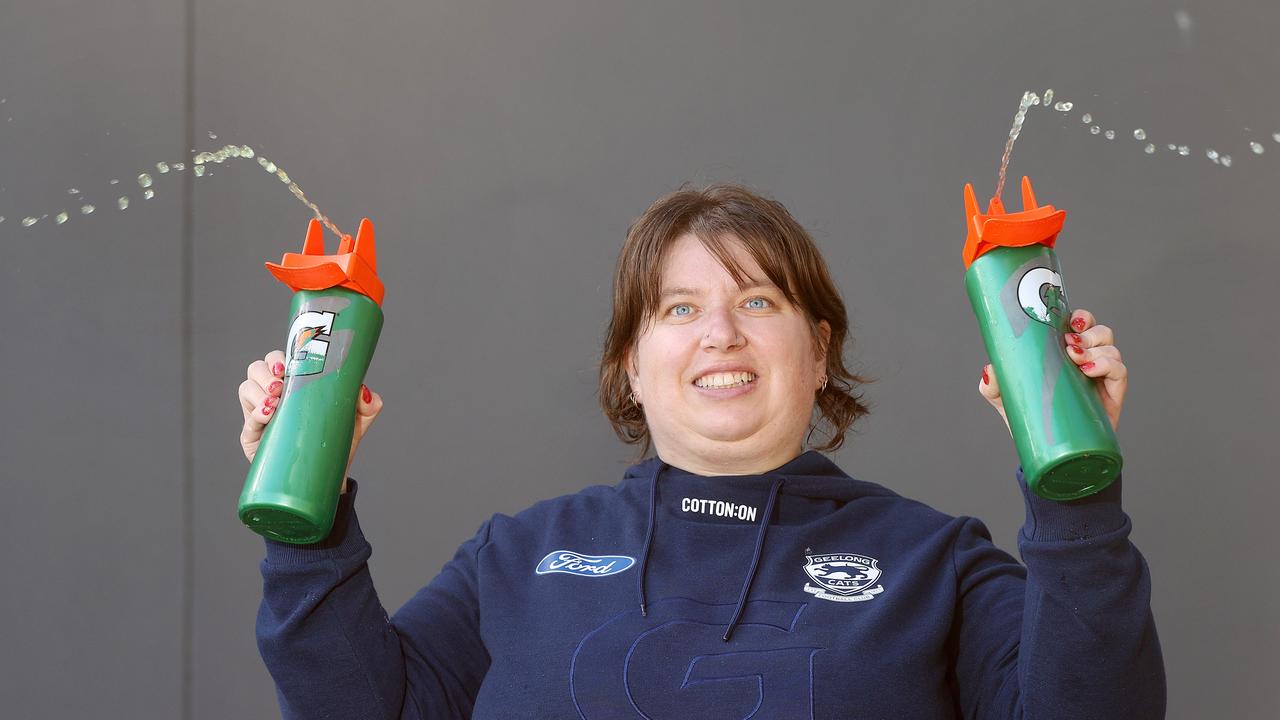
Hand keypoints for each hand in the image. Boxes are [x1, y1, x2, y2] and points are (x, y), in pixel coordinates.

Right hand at [238, 350, 383, 490]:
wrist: (327, 475)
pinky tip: (268, 416)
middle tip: (281, 387)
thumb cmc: (337, 440)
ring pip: (246, 388)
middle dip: (266, 372)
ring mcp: (260, 415)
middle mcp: (274, 395)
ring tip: (275, 403)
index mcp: (294, 384)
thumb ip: (369, 404)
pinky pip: (247, 421)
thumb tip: (363, 392)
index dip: (279, 358)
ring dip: (258, 391)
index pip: (278, 360)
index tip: (288, 367)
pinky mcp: (253, 437)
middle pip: (256, 369)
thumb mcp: (358, 421)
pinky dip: (255, 414)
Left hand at [979, 308, 1126, 434]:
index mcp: (1064, 353)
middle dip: (1088, 331)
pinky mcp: (1112, 395)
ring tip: (1076, 360)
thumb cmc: (1030, 418)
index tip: (1069, 321)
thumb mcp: (1006, 399)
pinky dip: (1108, 365)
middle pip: (1100, 331)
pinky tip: (1090, 370)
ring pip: (1111, 348)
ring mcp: (1101, 377)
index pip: (1080, 324)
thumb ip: (993, 385)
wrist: (1048, 452)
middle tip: (1069, 343)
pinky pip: (1120, 371)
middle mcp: (1086, 360)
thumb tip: (990, 369)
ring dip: (1096, 348)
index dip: (1080, 316)